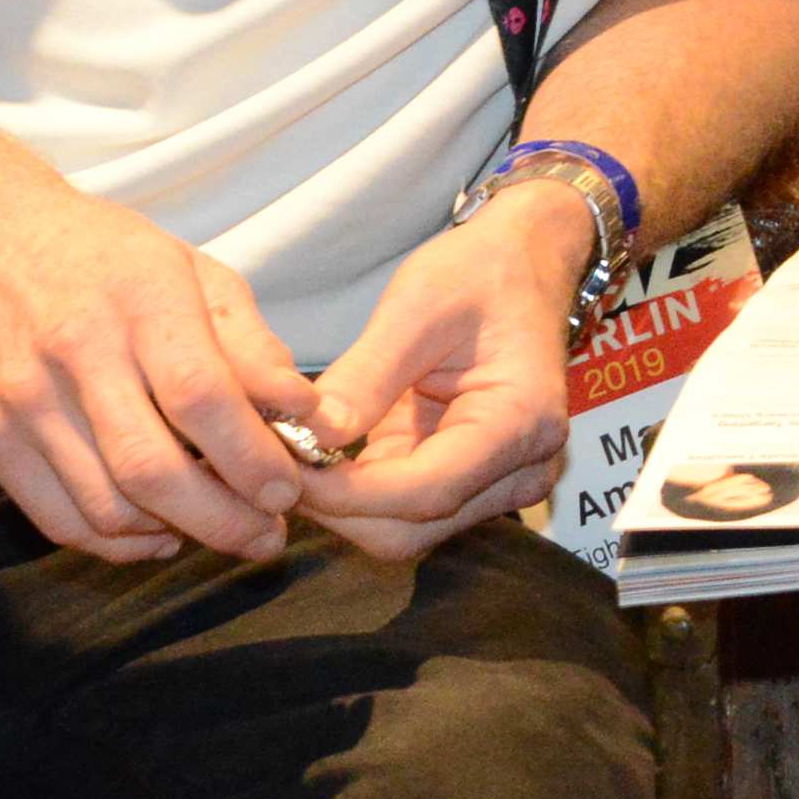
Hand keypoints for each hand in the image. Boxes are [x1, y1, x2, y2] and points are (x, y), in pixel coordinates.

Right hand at [0, 165, 320, 562]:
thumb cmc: (107, 257)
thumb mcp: (195, 272)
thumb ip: (252, 347)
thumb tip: (307, 416)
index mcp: (138, 299)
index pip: (201, 396)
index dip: (251, 456)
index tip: (289, 489)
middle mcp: (73, 352)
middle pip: (150, 467)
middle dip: (222, 519)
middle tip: (268, 535)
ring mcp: (22, 400)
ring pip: (106, 506)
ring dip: (177, 534)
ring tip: (223, 530)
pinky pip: (59, 519)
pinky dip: (117, 542)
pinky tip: (160, 533)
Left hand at [294, 184, 598, 561]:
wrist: (524, 267)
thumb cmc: (480, 273)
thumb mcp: (418, 306)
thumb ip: (366, 376)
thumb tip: (309, 438)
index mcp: (522, 422)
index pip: (426, 490)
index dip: (347, 493)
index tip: (284, 466)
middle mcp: (523, 469)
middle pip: (413, 529)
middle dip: (337, 508)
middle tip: (274, 462)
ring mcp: (501, 485)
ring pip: (404, 532)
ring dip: (342, 506)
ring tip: (294, 456)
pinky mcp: (473, 485)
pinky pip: (405, 512)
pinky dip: (357, 494)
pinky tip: (323, 458)